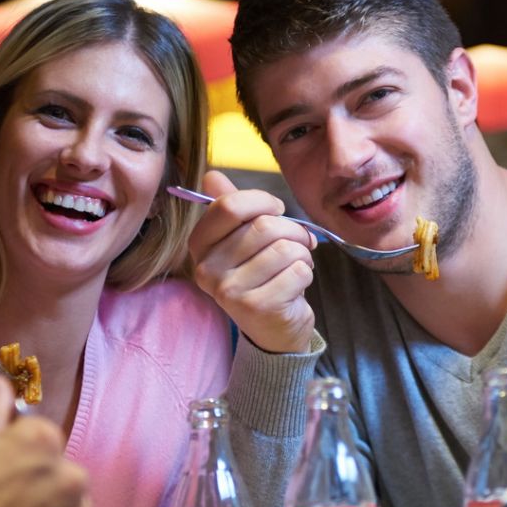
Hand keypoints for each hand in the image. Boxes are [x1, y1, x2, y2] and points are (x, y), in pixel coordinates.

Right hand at [187, 170, 318, 353]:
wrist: (273, 330)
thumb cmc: (261, 276)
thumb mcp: (242, 240)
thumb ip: (230, 208)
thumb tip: (212, 176)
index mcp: (200, 247)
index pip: (229, 206)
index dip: (262, 201)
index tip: (277, 211)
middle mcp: (207, 270)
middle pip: (263, 226)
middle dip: (293, 230)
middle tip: (299, 241)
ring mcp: (229, 292)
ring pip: (285, 248)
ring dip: (302, 253)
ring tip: (296, 265)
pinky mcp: (258, 307)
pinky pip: (298, 271)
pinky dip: (306, 273)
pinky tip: (296, 285)